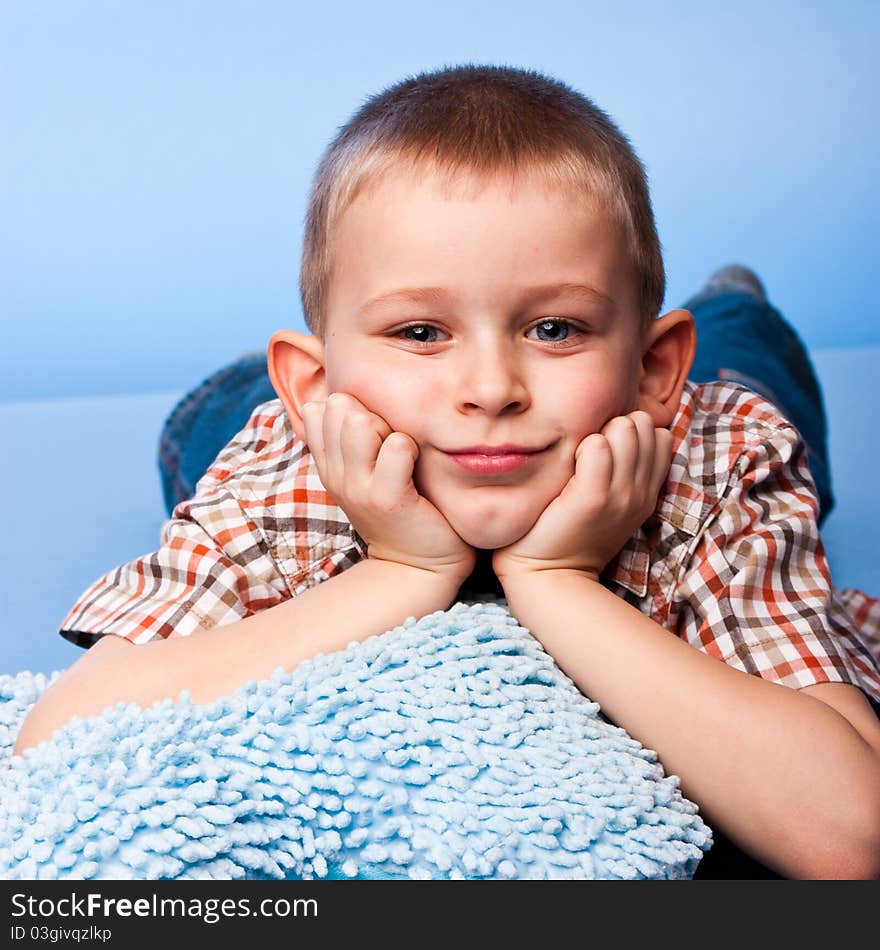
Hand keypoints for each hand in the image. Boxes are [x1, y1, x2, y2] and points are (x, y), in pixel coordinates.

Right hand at [302, 392, 476, 584]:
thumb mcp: (364, 472)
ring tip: (405, 454)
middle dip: (373, 413)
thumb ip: (349, 437)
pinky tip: (417, 466)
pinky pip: (398, 447)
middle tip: (392, 444)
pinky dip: (412, 448)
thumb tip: (332, 397)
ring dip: (391, 428)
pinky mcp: (389, 499)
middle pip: (340, 407)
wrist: (418, 566)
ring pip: (362, 422)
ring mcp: (359, 488)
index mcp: (329, 466)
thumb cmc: (401, 508)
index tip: (373, 434)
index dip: (350, 408)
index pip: (319, 410)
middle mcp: (337, 475)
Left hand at [492, 410, 672, 582]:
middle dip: (614, 425)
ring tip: (578, 459)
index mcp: (647, 493)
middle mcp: (640, 493)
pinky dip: (580, 446)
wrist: (548, 576)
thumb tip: (620, 425)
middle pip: (642, 424)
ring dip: (597, 432)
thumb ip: (622, 470)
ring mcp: (620, 495)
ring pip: (624, 428)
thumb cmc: (568, 532)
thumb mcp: (610, 503)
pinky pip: (596, 446)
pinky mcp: (592, 498)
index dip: (632, 431)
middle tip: (588, 453)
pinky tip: (568, 465)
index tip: (606, 449)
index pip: (660, 435)